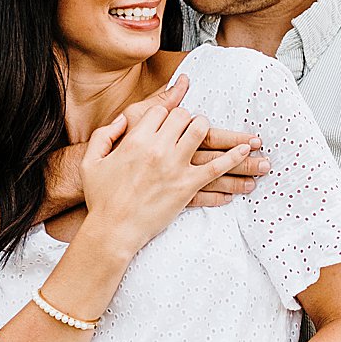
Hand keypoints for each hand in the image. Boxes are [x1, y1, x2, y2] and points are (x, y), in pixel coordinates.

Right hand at [80, 102, 249, 255]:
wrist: (113, 230)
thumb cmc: (101, 197)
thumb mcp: (93, 160)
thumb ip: (106, 134)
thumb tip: (123, 119)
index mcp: (136, 139)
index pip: (162, 111)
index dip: (170, 112)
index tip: (175, 118)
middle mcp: (158, 149)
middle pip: (185, 118)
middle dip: (192, 118)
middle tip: (197, 125)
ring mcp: (175, 168)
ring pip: (204, 134)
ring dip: (213, 131)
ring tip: (220, 135)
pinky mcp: (187, 187)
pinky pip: (216, 168)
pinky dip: (234, 158)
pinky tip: (246, 151)